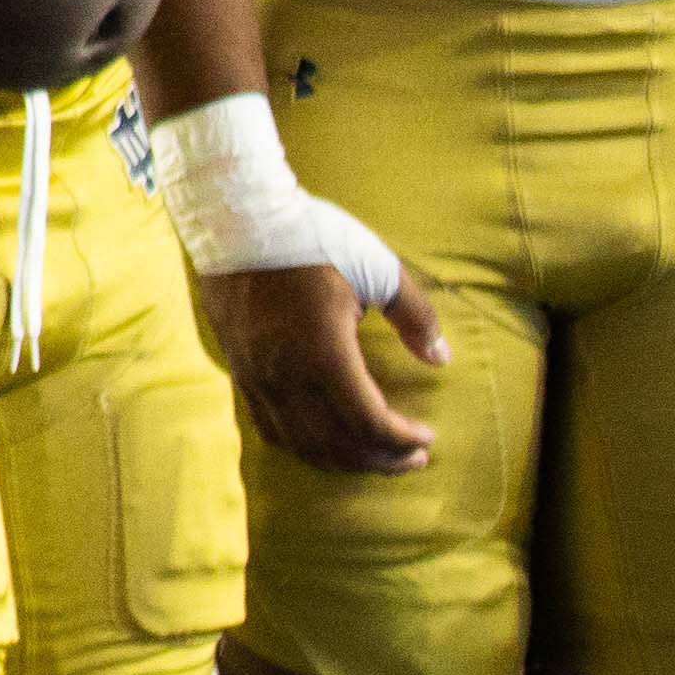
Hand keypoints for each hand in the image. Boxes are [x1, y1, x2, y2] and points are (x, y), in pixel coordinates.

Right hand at [142, 91, 442, 472]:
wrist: (233, 214)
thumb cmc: (310, 236)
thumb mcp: (376, 266)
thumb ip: (415, 314)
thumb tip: (440, 358)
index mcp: (324, 353)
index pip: (369, 424)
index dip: (403, 441)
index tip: (427, 436)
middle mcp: (286, 375)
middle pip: (338, 445)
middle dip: (382, 459)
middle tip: (412, 456)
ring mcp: (256, 375)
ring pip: (302, 443)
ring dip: (344, 459)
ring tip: (373, 454)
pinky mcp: (238, 367)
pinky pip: (270, 426)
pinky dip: (304, 446)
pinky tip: (323, 439)